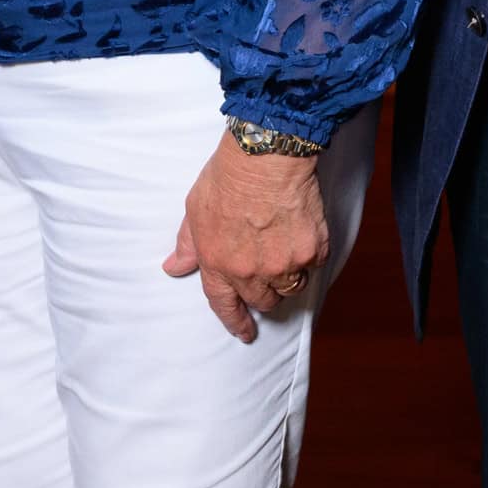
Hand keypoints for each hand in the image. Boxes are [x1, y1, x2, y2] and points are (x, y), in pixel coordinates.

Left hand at [163, 132, 329, 341]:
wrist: (266, 155)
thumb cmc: (228, 176)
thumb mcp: (195, 210)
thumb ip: (187, 244)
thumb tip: (173, 267)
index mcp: (218, 264)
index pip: (224, 305)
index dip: (235, 322)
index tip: (245, 332)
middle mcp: (251, 271)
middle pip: (263, 301)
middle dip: (263, 292)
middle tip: (265, 272)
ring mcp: (284, 263)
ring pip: (291, 288)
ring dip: (288, 277)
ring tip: (284, 252)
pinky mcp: (311, 250)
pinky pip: (313, 264)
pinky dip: (308, 254)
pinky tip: (301, 232)